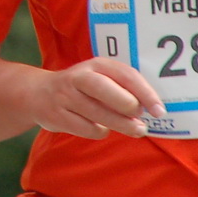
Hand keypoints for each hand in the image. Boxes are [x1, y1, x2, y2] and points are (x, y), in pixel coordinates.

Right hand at [29, 58, 164, 138]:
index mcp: (95, 65)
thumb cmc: (81, 88)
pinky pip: (86, 128)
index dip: (145, 93)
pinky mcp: (57, 115)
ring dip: (121, 124)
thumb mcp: (99, 77)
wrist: (37, 93)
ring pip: (97, 113)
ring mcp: (65, 96)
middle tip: (142, 120)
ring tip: (136, 130)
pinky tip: (102, 128)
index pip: (124, 74)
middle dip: (127, 105)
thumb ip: (122, 87)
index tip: (159, 111)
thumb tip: (150, 107)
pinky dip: (99, 131)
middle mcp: (78, 77)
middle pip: (105, 89)